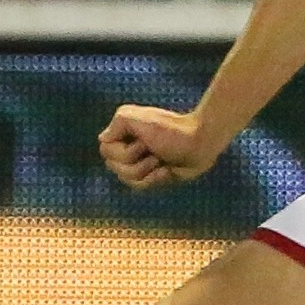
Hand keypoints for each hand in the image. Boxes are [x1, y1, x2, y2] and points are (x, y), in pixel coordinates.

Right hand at [98, 105, 222, 189]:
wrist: (201, 142)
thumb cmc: (171, 129)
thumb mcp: (138, 118)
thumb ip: (117, 123)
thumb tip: (103, 139)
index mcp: (126, 133)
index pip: (105, 150)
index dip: (121, 150)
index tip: (141, 139)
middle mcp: (131, 148)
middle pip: (114, 167)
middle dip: (134, 161)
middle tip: (152, 149)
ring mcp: (142, 164)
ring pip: (126, 179)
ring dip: (145, 170)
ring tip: (160, 160)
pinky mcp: (154, 177)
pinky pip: (141, 187)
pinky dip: (154, 179)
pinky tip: (166, 171)